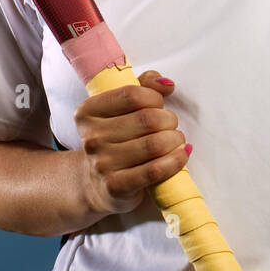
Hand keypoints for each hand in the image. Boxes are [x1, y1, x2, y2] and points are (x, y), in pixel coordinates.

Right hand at [74, 70, 189, 216]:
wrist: (98, 184)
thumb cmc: (116, 140)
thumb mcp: (121, 108)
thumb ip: (143, 86)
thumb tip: (166, 84)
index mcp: (88, 112)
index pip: (132, 95)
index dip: (154, 98)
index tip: (158, 105)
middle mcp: (91, 137)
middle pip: (147, 119)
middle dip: (169, 120)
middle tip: (171, 126)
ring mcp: (102, 164)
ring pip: (154, 144)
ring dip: (175, 140)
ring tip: (176, 140)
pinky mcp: (116, 187)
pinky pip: (155, 170)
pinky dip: (175, 160)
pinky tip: (181, 155)